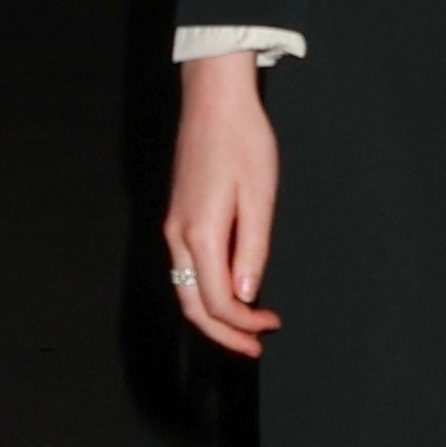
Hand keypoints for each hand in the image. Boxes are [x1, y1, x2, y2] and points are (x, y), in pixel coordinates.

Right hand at [165, 53, 282, 357]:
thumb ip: (251, 251)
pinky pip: (187, 268)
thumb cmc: (242, 141)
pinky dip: (205, 290)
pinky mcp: (178, 216)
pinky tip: (230, 292)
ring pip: (186, 288)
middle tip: (255, 346)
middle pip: (192, 305)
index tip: (271, 327)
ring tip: (246, 326)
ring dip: (214, 315)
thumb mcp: (260, 198)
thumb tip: (244, 296)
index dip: (243, 324)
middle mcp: (178, 235)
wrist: (214, 100)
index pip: (215, 301)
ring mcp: (174, 226)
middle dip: (224, 333)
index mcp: (200, 233)